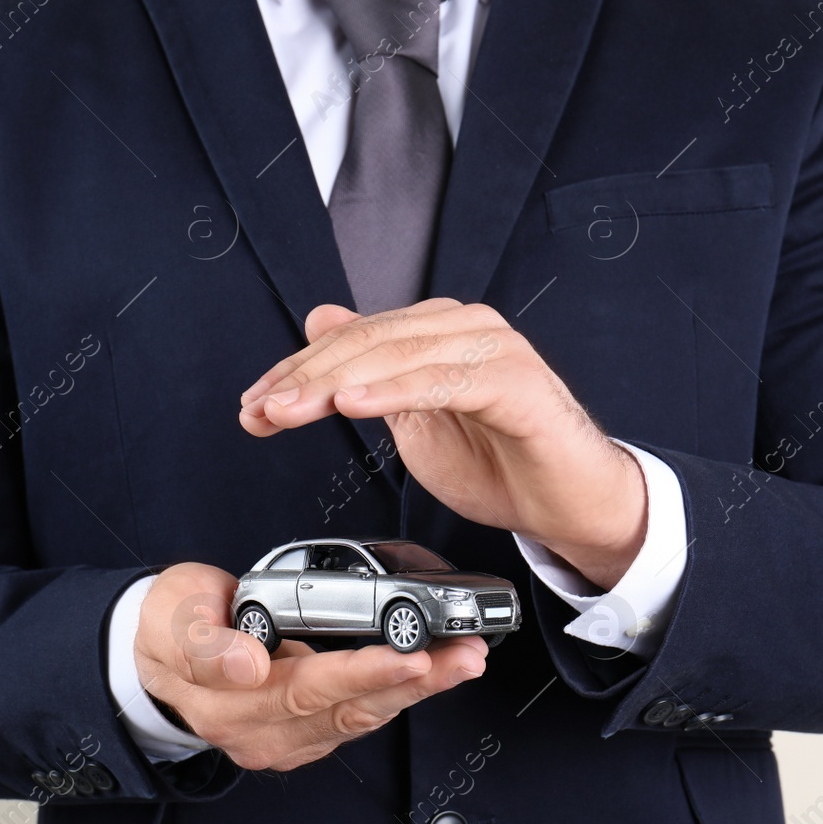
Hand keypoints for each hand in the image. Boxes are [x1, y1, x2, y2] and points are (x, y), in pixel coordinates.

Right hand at [134, 563, 486, 770]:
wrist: (154, 656)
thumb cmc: (169, 623)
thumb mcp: (172, 613)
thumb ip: (204, 639)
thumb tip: (246, 662)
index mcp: (229, 700)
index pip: (308, 688)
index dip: (363, 672)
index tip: (409, 654)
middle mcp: (261, 732)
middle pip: (349, 709)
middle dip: (415, 680)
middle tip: (464, 654)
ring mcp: (284, 740)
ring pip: (362, 717)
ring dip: (419, 689)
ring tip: (464, 659)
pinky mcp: (303, 736)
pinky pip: (359, 719)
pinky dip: (399, 694)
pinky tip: (434, 672)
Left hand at [239, 300, 647, 588]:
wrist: (569, 503)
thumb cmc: (502, 464)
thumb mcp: (414, 419)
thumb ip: (370, 371)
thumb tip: (319, 320)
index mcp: (437, 332)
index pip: (353, 339)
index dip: (297, 370)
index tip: (253, 404)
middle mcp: (464, 327)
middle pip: (367, 343)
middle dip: (304, 378)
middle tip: (260, 410)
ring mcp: (493, 348)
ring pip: (397, 356)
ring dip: (334, 384)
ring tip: (289, 411)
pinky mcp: (515, 381)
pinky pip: (442, 381)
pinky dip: (393, 391)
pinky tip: (352, 404)